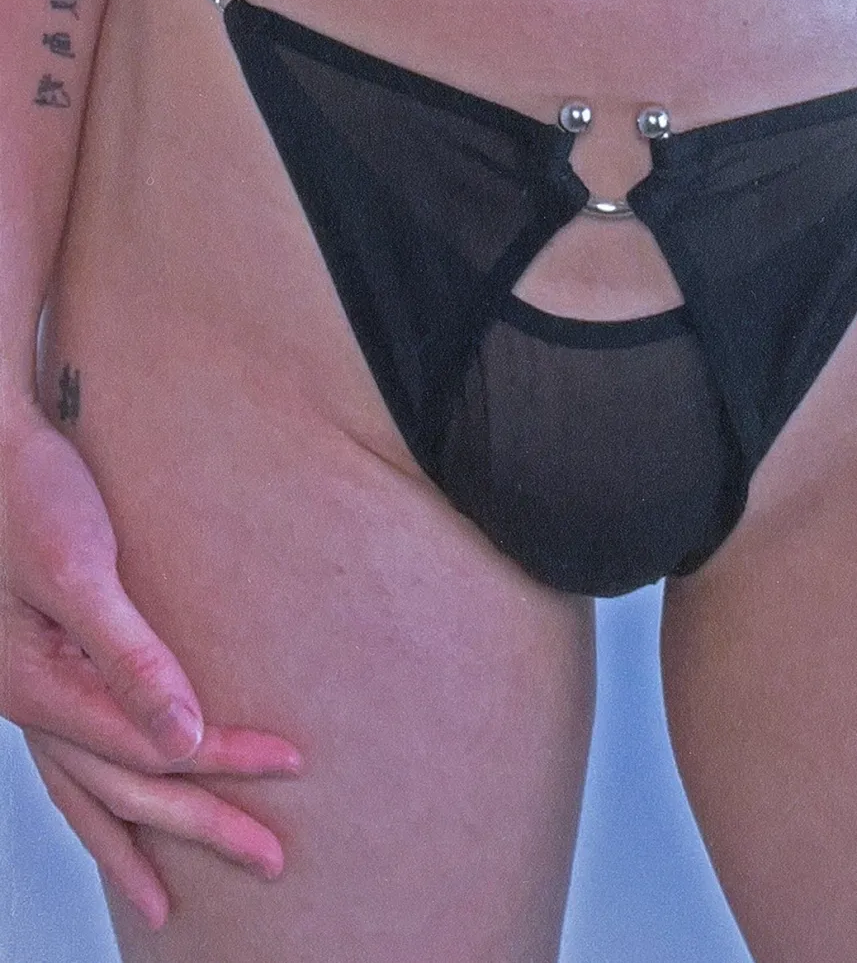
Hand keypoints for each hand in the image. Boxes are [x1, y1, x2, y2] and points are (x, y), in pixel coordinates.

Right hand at [1, 403, 300, 928]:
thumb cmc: (32, 493)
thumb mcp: (80, 570)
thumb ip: (130, 658)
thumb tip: (184, 741)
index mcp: (40, 686)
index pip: (153, 747)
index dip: (225, 759)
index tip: (291, 763)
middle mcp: (29, 704)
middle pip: (125, 786)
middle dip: (198, 825)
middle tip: (269, 860)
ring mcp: (27, 694)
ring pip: (86, 788)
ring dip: (135, 839)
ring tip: (166, 901)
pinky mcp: (38, 671)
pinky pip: (69, 759)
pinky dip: (97, 799)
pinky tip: (116, 814)